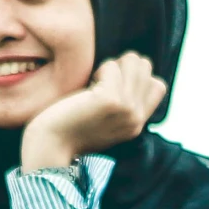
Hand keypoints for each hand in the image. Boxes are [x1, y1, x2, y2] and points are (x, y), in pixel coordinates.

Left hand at [20, 52, 165, 170]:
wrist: (51, 147)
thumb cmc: (69, 128)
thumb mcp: (105, 119)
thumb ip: (123, 103)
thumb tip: (132, 66)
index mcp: (137, 124)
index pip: (158, 85)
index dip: (136, 76)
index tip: (113, 86)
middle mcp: (136, 118)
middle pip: (145, 67)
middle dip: (122, 65)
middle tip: (101, 82)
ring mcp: (127, 109)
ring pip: (133, 61)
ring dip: (111, 66)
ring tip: (95, 84)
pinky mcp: (111, 101)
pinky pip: (111, 66)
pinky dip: (98, 70)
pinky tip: (87, 90)